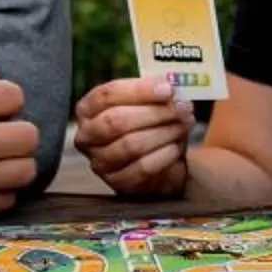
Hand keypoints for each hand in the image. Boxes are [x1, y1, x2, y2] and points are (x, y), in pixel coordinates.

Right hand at [73, 75, 192, 198]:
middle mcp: (87, 136)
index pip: (107, 95)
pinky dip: (164, 155)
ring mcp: (99, 162)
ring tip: (184, 124)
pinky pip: (142, 168)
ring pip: (130, 145)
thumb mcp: (147, 102)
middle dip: (154, 112)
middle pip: (117, 121)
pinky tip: (177, 146)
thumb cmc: (148, 124)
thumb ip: (153, 93)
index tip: (168, 89)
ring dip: (163, 132)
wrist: (157, 163)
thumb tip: (170, 88)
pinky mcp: (117, 182)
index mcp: (88, 109)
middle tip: (182, 107)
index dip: (139, 90)